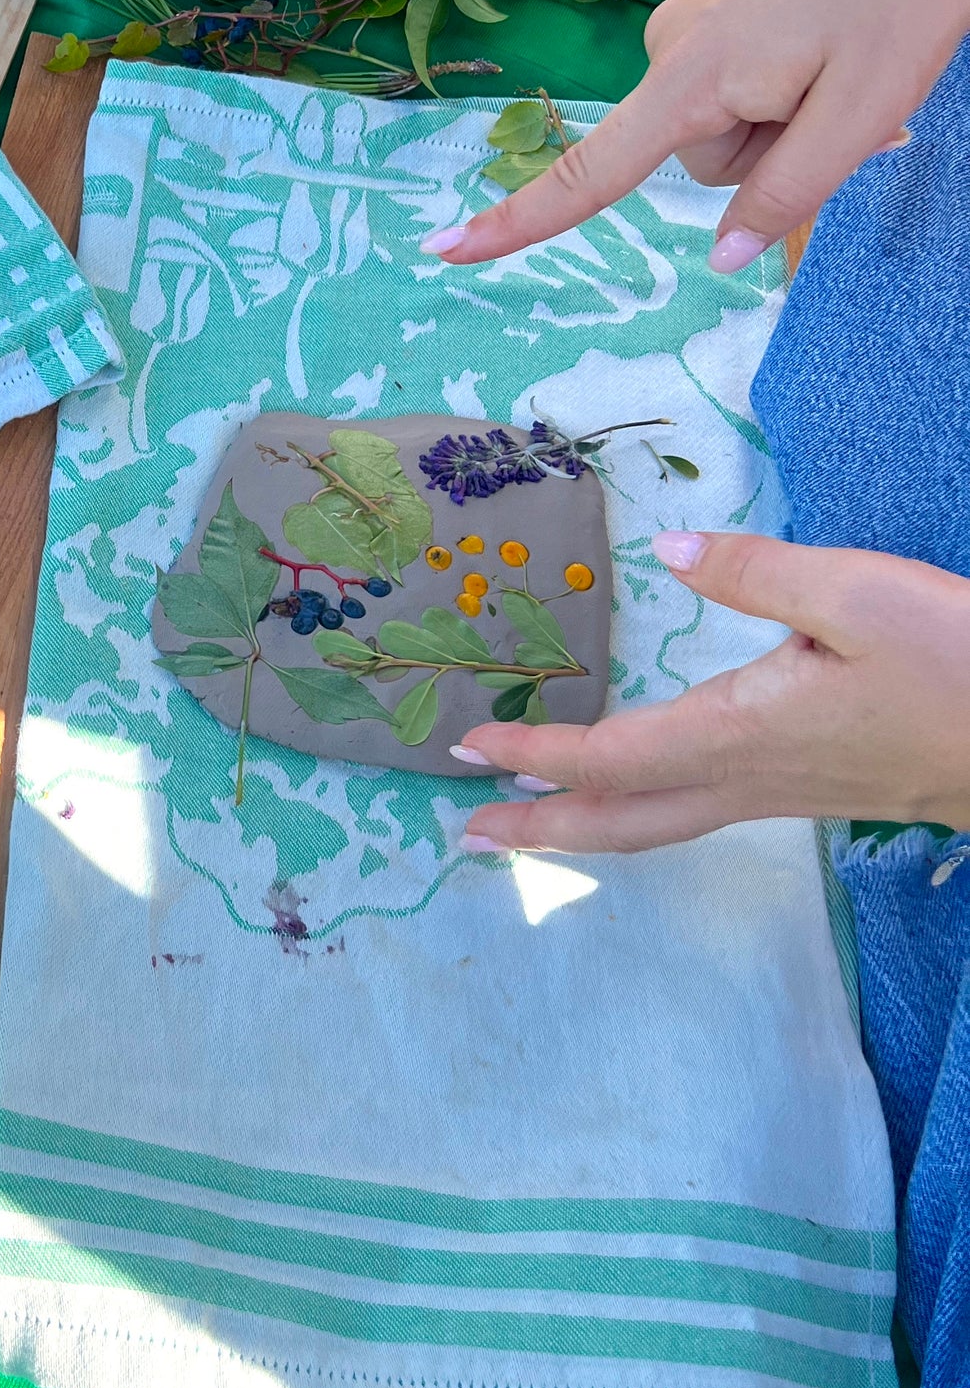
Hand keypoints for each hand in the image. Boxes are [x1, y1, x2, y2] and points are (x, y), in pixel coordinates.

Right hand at [422, 0, 969, 272]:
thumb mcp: (861, 114)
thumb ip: (785, 192)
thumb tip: (721, 257)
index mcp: (693, 75)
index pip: (593, 172)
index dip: (519, 220)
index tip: (446, 250)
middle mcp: (672, 38)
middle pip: (698, 154)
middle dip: (768, 149)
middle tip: (853, 102)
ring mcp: (693, 9)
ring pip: (724, 115)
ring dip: (784, 112)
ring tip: (855, 60)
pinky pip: (736, 72)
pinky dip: (785, 77)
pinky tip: (844, 37)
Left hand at [452, 530, 969, 853]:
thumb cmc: (958, 665)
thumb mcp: (855, 593)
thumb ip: (752, 573)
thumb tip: (666, 555)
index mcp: (739, 734)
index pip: (610, 757)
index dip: (536, 757)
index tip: (467, 752)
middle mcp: (748, 777)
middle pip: (621, 820)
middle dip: (539, 828)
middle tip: (466, 831)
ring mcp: (783, 791)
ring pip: (661, 821)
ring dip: (587, 822)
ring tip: (528, 818)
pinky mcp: (813, 785)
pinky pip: (701, 809)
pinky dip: (645, 807)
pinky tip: (642, 788)